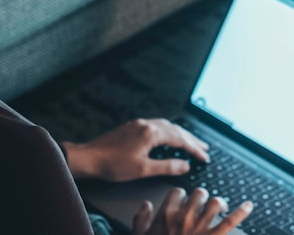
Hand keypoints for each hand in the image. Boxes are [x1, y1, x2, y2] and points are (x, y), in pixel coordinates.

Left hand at [62, 118, 209, 181]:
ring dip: (180, 134)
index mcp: (151, 133)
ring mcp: (138, 124)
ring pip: (166, 126)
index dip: (194, 149)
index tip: (204, 157)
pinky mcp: (131, 127)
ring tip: (190, 142)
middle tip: (204, 148)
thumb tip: (185, 165)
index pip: (180, 139)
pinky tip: (167, 137)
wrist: (89, 158)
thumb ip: (167, 167)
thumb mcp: (143, 169)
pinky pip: (156, 125)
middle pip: (175, 130)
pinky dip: (167, 132)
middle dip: (191, 139)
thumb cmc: (113, 165)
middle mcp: (146, 124)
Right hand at [133, 187, 252, 234]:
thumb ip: (141, 219)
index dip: (182, 196)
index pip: (177, 192)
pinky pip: (231, 221)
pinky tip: (249, 205)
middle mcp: (185, 217)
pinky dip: (242, 212)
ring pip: (215, 202)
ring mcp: (201, 227)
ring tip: (221, 207)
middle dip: (202, 198)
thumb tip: (146, 205)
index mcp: (166, 215)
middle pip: (199, 193)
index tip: (183, 202)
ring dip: (219, 203)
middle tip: (204, 205)